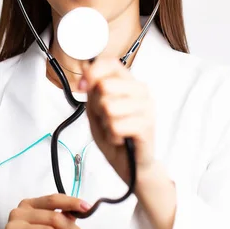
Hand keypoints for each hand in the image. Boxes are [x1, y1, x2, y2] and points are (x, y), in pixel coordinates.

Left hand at [79, 58, 155, 185]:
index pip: (111, 63)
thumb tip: (86, 70)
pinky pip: (116, 125)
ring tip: (115, 129)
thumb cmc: (115, 135)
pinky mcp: (147, 125)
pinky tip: (121, 138)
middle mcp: (141, 90)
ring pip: (108, 106)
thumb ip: (92, 90)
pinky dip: (113, 135)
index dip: (92, 73)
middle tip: (106, 118)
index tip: (82, 87)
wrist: (130, 165)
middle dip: (97, 106)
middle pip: (105, 86)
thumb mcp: (96, 110)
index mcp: (129, 83)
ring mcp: (146, 107)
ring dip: (105, 123)